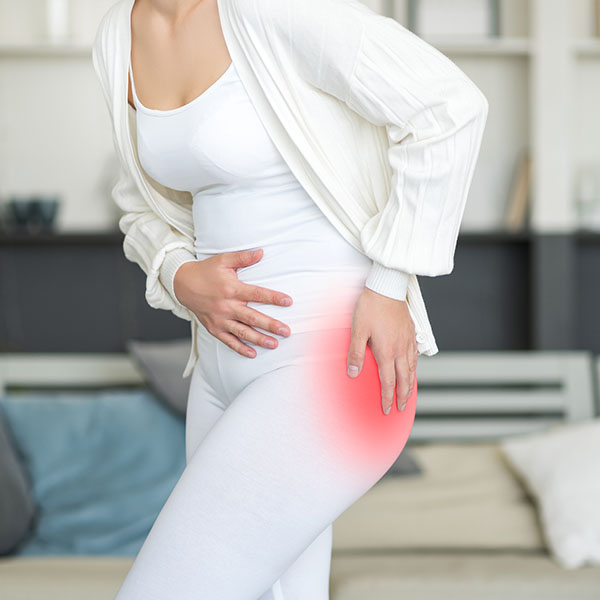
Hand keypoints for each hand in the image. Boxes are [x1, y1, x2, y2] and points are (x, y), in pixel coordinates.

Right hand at [173, 248, 292, 357]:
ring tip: (274, 344)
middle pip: (252, 318)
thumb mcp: (223, 260)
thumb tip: (261, 252)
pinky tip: (252, 354)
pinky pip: (228, 341)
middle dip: (270, 325)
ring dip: (259, 339)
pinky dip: (240, 348)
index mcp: (232, 289)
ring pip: (242, 332)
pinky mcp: (213, 328)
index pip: (257, 294)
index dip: (273, 298)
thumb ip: (243, 257)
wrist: (182, 284)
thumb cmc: (206, 271)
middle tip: (286, 331)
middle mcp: (226, 306)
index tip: (288, 302)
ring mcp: (219, 319)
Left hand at [346, 287, 417, 414]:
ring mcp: (408, 340)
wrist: (387, 287)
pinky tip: (412, 368)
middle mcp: (400, 349)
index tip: (387, 409)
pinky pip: (415, 355)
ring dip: (410, 383)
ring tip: (409, 393)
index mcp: (387, 351)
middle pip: (404, 379)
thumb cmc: (371, 307)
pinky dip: (414, 367)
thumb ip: (356, 353)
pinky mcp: (411, 332)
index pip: (389, 381)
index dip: (388, 397)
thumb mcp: (358, 330)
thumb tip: (353, 373)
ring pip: (412, 368)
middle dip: (402, 396)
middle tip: (401, 408)